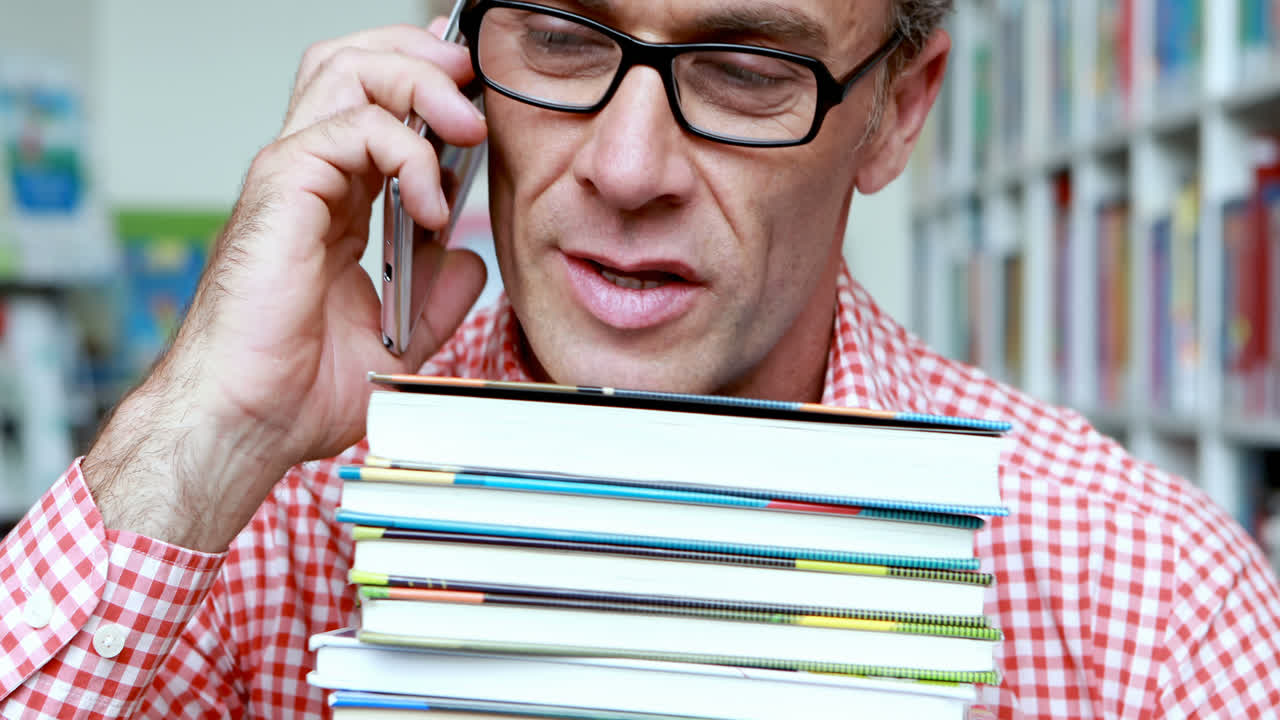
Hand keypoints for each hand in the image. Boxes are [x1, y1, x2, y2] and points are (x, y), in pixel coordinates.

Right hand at [83, 21, 487, 550]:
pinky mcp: (283, 188)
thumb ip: (436, 297)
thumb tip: (469, 261)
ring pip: (350, 72)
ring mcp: (291, 177)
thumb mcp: (396, 341)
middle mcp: (309, 178)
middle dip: (423, 58)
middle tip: (474, 86)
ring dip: (421, 84)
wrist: (247, 421)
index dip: (427, 87)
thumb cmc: (292, 388)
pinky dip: (409, 152)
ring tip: (467, 127)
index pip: (375, 106)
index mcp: (333, 203)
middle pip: (357, 65)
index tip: (479, 104)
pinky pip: (355, 129)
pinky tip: (432, 205)